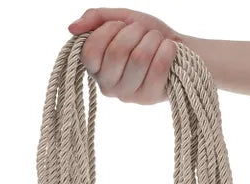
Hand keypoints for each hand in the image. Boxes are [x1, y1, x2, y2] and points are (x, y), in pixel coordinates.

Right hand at [68, 8, 184, 104]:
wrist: (177, 50)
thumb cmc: (146, 36)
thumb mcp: (122, 20)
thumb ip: (97, 19)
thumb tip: (72, 27)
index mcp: (96, 68)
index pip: (90, 51)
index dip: (108, 30)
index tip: (121, 26)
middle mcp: (108, 86)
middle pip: (116, 52)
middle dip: (135, 31)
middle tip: (143, 32)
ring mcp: (128, 95)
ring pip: (139, 58)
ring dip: (152, 39)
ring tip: (157, 40)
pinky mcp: (148, 98)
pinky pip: (157, 67)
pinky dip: (167, 49)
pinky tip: (168, 49)